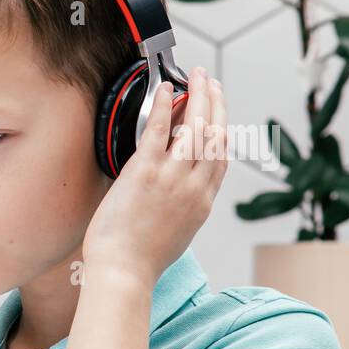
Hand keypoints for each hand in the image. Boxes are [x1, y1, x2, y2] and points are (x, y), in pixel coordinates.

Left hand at [82, 66, 227, 287]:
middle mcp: (194, 186)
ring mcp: (172, 177)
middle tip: (213, 82)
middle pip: (215, 135)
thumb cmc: (141, 260)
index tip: (221, 112)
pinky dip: (166, 106)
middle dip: (217, 104)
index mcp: (202, 203)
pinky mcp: (146, 172)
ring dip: (199, 95)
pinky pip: (161, 130)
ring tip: (198, 76)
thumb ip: (183, 210)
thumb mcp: (177, 234)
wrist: (124, 272)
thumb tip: (178, 197)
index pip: (221, 158)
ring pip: (196, 127)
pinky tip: (167, 89)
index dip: (224, 129)